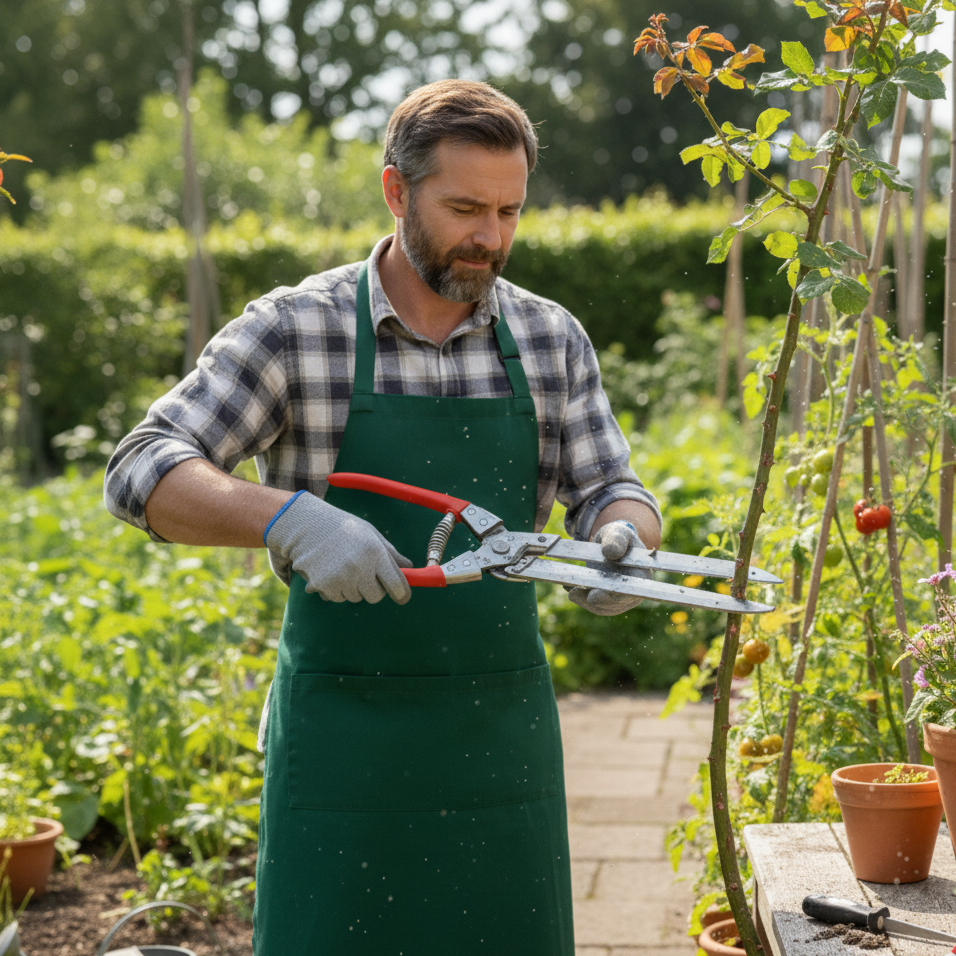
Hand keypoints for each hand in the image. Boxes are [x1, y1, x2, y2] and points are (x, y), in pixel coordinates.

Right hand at [266, 491, 411, 603]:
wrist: (306, 525)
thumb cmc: (343, 528)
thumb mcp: (371, 534)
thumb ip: (391, 554)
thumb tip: (410, 567)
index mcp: (375, 552)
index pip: (396, 584)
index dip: (402, 594)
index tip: (403, 597)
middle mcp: (359, 567)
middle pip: (375, 596)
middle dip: (373, 589)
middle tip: (364, 572)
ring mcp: (340, 579)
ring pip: (355, 598)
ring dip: (352, 587)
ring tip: (342, 565)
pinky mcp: (323, 586)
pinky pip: (337, 598)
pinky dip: (335, 589)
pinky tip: (329, 570)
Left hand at [568, 521, 650, 616]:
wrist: (613, 544)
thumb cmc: (617, 537)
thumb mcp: (617, 532)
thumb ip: (616, 539)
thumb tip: (611, 552)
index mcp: (642, 576)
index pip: (629, 592)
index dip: (612, 597)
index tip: (592, 596)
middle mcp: (635, 591)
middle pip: (615, 604)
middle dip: (593, 601)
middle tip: (572, 593)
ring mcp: (623, 599)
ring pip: (603, 608)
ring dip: (584, 601)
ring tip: (569, 589)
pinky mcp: (610, 601)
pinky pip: (596, 606)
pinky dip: (582, 599)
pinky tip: (570, 588)